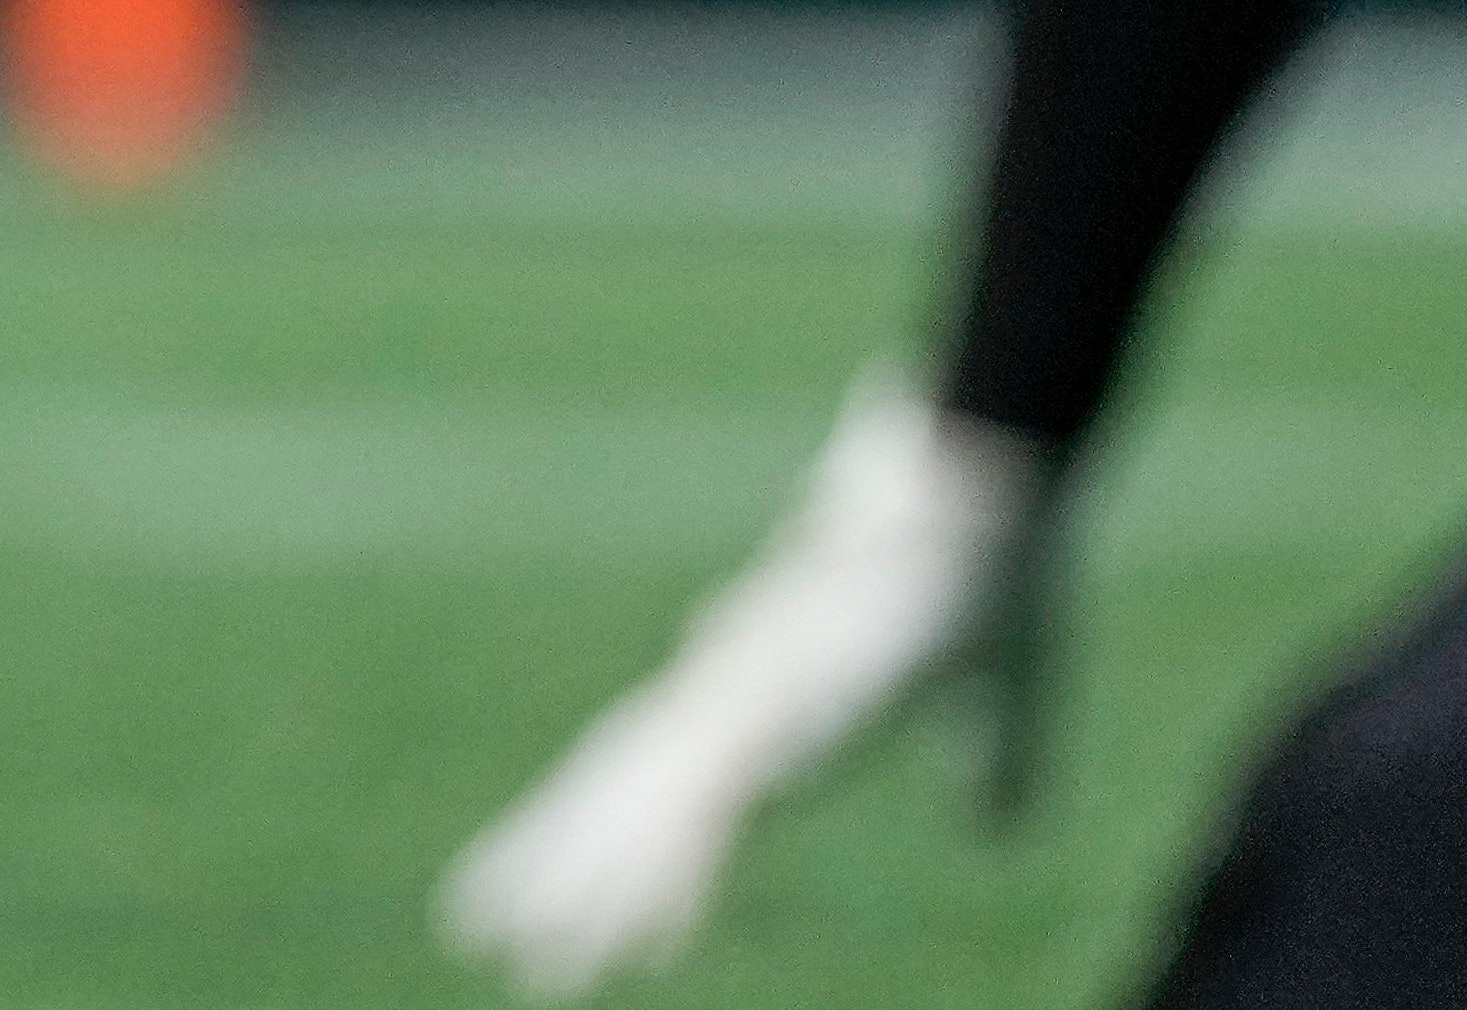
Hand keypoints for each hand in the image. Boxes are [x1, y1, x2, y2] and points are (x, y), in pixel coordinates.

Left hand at [436, 368, 1056, 997]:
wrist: (984, 506)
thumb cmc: (982, 587)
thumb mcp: (993, 708)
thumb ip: (985, 765)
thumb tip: (996, 825)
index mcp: (759, 695)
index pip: (651, 777)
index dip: (595, 831)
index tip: (544, 880)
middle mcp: (726, 703)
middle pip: (608, 799)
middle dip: (545, 869)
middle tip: (469, 929)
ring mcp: (743, 711)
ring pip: (638, 824)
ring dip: (582, 901)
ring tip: (514, 960)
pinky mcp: (774, 722)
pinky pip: (707, 824)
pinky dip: (672, 890)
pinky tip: (643, 954)